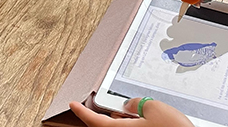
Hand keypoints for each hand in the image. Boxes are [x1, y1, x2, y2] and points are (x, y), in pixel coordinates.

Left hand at [69, 98, 193, 125]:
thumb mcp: (154, 108)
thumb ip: (137, 102)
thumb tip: (129, 104)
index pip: (93, 120)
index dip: (81, 111)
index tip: (73, 103)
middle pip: (107, 126)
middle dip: (108, 114)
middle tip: (112, 103)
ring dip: (123, 120)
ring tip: (134, 110)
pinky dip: (134, 125)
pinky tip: (147, 119)